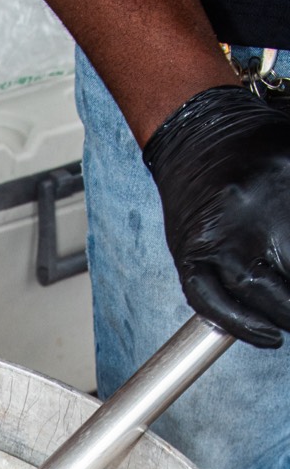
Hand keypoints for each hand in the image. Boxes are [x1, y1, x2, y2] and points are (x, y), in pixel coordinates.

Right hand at [143, 85, 289, 347]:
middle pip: (285, 273)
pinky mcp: (188, 253)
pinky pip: (211, 300)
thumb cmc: (257, 144)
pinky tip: (268, 335)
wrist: (196, 132)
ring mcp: (213, 236)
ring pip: (254, 291)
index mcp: (283, 182)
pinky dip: (241, 324)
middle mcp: (247, 212)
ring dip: (282, 315)